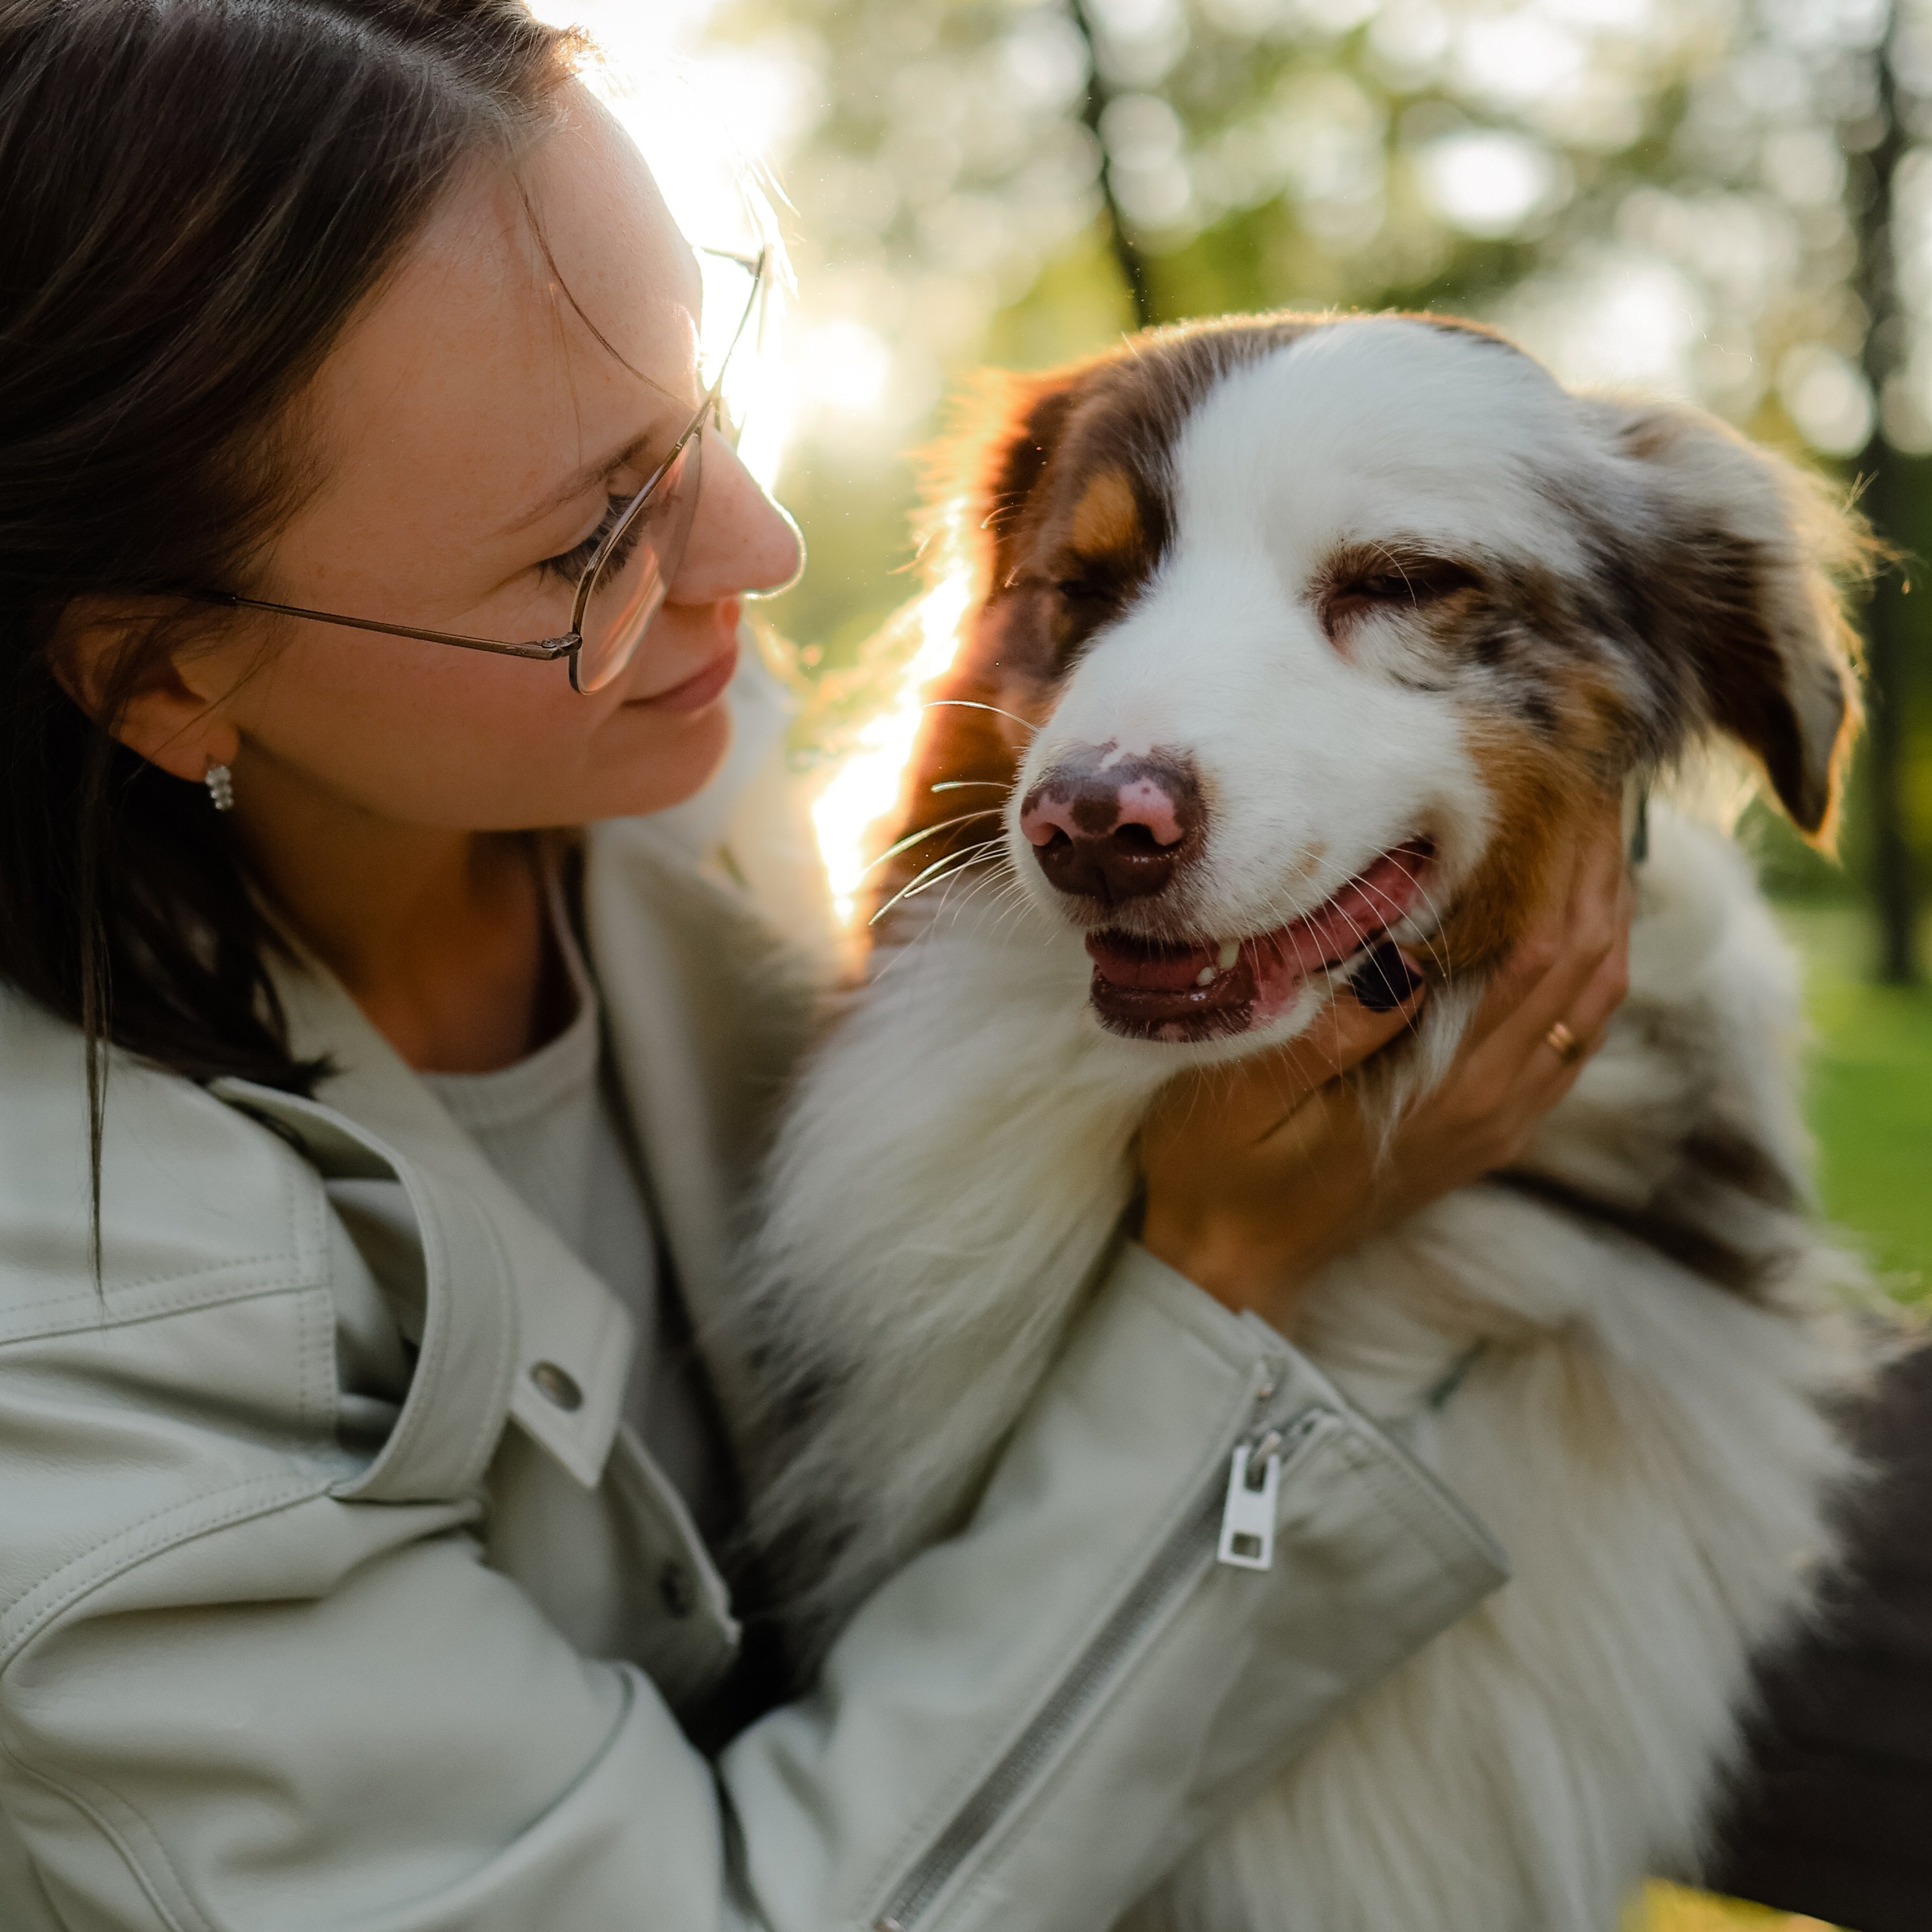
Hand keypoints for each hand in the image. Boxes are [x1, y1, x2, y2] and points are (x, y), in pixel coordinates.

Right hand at [1138, 804, 1634, 1336]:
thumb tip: (1404, 951)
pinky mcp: (1487, 1129)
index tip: (1569, 788)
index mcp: (1448, 1090)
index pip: (1543, 954)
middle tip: (1597, 784)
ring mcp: (1498, 1122)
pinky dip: (1589, 973)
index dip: (1566, 866)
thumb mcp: (1246, 1096)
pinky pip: (1569, 1043)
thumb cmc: (1218, 1174)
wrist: (1233, 1269)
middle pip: (1587, 969)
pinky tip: (1580, 928)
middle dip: (1600, 871)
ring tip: (1601, 835)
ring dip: (1607, 915)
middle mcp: (1493, 1104)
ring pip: (1592, 1006)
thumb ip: (1332, 1031)